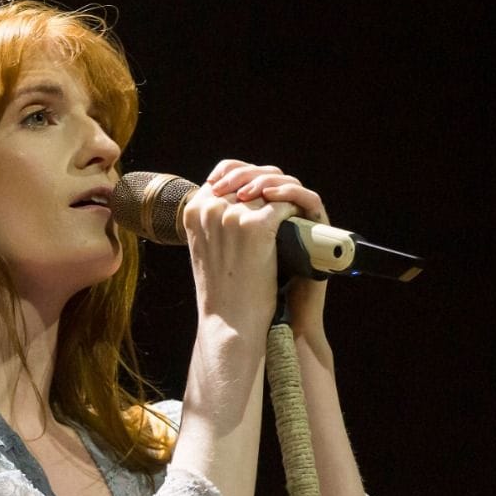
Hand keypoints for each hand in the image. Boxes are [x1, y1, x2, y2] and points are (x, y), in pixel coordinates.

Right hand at [184, 160, 330, 339]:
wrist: (231, 322)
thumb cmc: (222, 289)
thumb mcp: (206, 247)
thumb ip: (214, 220)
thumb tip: (239, 198)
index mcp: (194, 210)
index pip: (225, 173)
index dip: (249, 177)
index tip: (264, 189)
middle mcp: (211, 207)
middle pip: (249, 178)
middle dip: (270, 184)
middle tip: (286, 197)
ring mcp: (234, 215)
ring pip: (269, 190)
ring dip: (285, 196)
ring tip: (296, 208)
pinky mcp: (258, 226)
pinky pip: (285, 205)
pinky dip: (296, 210)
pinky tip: (302, 219)